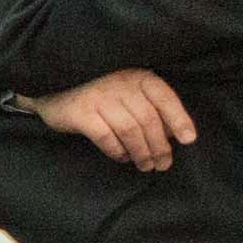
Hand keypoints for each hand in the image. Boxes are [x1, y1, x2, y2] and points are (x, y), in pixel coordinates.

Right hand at [28, 66, 196, 171]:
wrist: (54, 87)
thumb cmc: (100, 94)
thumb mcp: (128, 93)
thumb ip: (149, 108)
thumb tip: (173, 136)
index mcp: (137, 76)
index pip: (164, 98)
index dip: (179, 119)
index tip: (188, 140)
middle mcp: (120, 83)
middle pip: (148, 120)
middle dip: (159, 146)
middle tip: (162, 164)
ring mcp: (99, 96)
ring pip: (129, 130)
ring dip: (141, 153)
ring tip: (145, 166)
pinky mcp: (81, 111)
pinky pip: (105, 137)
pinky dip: (117, 151)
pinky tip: (122, 157)